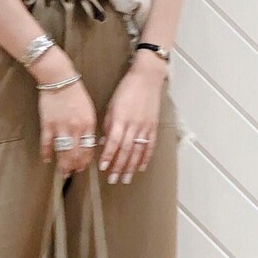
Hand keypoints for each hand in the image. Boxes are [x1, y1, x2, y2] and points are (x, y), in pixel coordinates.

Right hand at [38, 80, 98, 175]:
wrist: (59, 79)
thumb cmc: (75, 93)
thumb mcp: (89, 110)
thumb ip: (89, 127)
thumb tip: (89, 143)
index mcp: (88, 124)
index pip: (89, 149)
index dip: (85, 161)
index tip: (82, 167)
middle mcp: (76, 128)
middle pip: (76, 154)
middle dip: (74, 167)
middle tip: (72, 173)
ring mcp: (60, 127)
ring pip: (62, 152)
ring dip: (63, 165)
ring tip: (62, 172)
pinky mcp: (47, 124)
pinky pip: (47, 143)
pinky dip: (46, 153)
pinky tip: (46, 159)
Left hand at [99, 54, 167, 183]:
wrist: (147, 78)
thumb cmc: (126, 89)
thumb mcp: (112, 105)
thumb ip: (108, 124)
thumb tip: (104, 142)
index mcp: (120, 119)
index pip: (113, 143)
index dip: (109, 156)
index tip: (104, 167)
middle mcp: (133, 125)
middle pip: (125, 151)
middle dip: (119, 167)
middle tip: (113, 180)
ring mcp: (145, 127)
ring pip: (137, 151)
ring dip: (131, 167)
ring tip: (126, 179)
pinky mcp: (153, 126)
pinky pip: (149, 145)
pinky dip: (145, 158)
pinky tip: (141, 167)